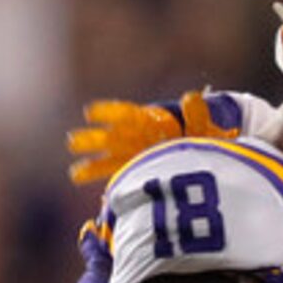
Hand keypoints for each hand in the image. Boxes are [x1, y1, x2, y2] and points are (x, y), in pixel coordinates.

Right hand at [68, 89, 238, 186]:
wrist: (208, 154)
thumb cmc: (203, 137)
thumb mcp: (202, 128)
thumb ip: (197, 116)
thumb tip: (192, 98)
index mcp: (151, 122)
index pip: (127, 115)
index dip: (108, 113)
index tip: (90, 113)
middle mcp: (139, 137)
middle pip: (113, 138)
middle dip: (94, 141)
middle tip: (74, 143)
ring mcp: (136, 154)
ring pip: (111, 157)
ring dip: (93, 164)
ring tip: (75, 173)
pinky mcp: (138, 170)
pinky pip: (116, 173)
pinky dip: (104, 178)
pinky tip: (88, 185)